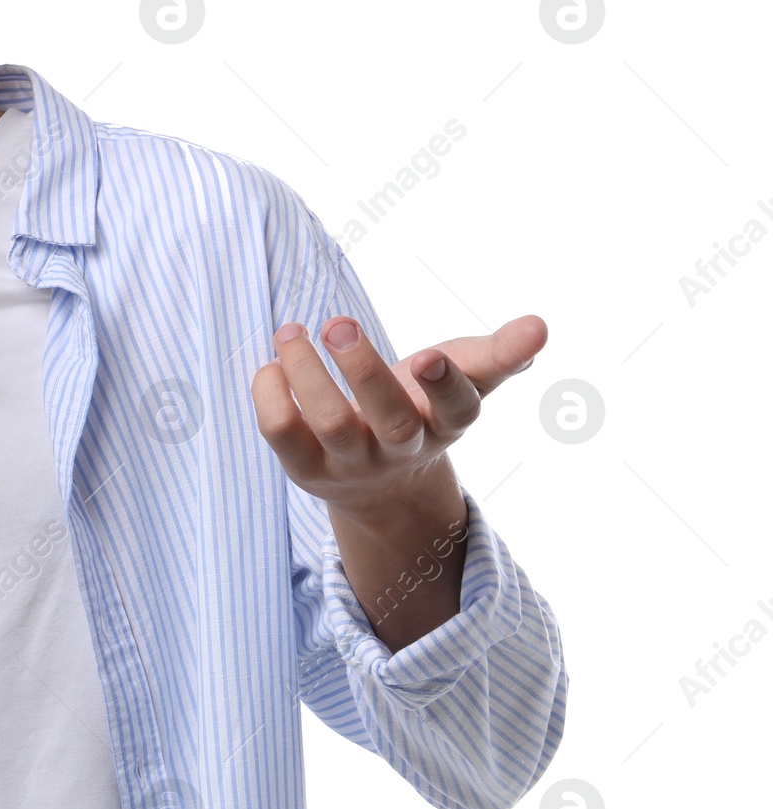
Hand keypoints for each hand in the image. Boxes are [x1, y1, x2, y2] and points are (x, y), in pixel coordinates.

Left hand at [250, 313, 546, 515]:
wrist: (378, 484)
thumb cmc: (422, 408)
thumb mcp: (461, 381)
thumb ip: (497, 355)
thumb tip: (540, 326)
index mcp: (443, 424)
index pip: (458, 412)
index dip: (447, 385)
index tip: (430, 355)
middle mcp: (399, 447)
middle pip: (390, 421)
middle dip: (366, 372)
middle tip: (340, 324)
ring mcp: (351, 462)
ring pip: (332, 425)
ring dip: (307, 374)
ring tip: (291, 331)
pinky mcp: (304, 467)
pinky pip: (283, 435)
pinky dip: (270, 396)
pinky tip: (271, 362)